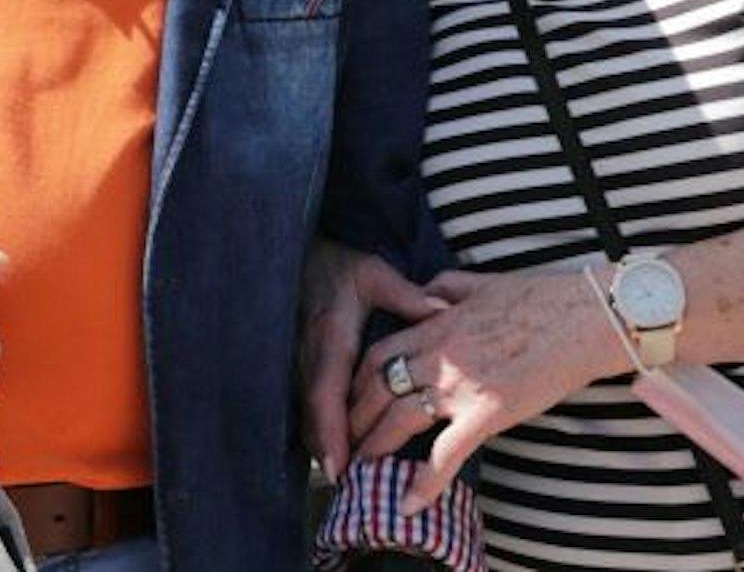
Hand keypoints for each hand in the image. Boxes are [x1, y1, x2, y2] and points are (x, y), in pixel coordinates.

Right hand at [299, 237, 446, 477]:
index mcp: (331, 336)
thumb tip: (442, 309)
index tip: (342, 465)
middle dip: (329, 451)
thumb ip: (406, 296)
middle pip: (314, 415)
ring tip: (346, 479)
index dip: (331, 432)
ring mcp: (301, 363)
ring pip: (307, 414)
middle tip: (349, 485)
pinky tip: (336, 451)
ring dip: (324, 445)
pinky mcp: (301, 366)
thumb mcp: (374, 274)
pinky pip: (307, 406)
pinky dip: (320, 430)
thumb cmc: (341, 267)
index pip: (327, 393)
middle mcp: (310, 356)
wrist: (305, 258)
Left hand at [350, 267, 620, 511]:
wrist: (586, 317)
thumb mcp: (484, 281)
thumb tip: (427, 292)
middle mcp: (441, 355)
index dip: (357, 380)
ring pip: (399, 419)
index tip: (350, 398)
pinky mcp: (489, 413)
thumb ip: (447, 286)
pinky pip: (446, 454)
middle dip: (355, 416)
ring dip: (375, 445)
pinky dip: (425, 481)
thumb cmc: (543, 298)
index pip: (378, 352)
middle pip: (378, 388)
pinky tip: (410, 502)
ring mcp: (462, 385)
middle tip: (346, 439)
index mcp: (437, 323)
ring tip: (363, 466)